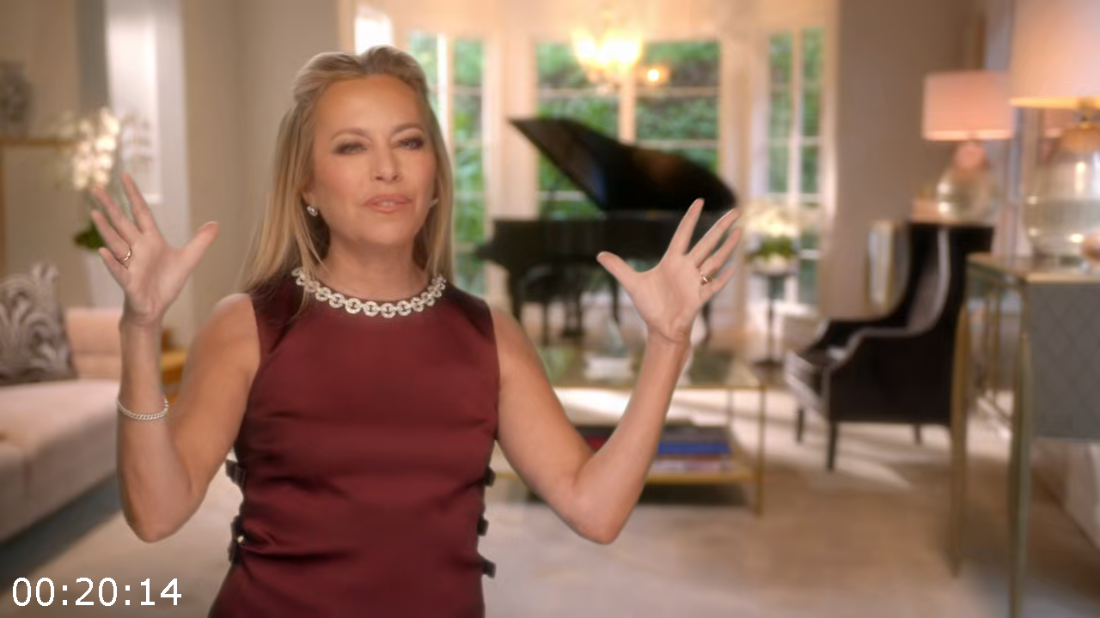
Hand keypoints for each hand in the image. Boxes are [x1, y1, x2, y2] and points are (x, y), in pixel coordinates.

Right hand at [89, 173, 218, 328]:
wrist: (156, 308)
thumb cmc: (166, 284)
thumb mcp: (188, 260)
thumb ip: (201, 242)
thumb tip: (215, 224)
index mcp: (151, 240)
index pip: (141, 212)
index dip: (133, 195)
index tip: (125, 176)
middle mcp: (137, 249)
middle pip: (122, 223)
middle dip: (110, 206)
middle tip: (95, 188)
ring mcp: (131, 264)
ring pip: (115, 243)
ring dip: (105, 229)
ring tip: (95, 213)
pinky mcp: (129, 282)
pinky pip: (118, 270)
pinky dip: (111, 262)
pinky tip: (102, 251)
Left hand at [596, 199, 740, 345]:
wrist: (661, 329)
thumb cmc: (651, 306)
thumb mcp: (632, 284)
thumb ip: (618, 267)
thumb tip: (599, 254)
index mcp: (672, 261)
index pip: (683, 234)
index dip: (691, 218)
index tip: (700, 201)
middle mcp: (687, 268)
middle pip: (707, 243)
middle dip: (720, 227)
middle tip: (735, 211)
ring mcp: (695, 282)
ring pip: (715, 260)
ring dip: (727, 247)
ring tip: (739, 232)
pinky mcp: (699, 299)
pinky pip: (713, 286)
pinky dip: (723, 278)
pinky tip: (733, 268)